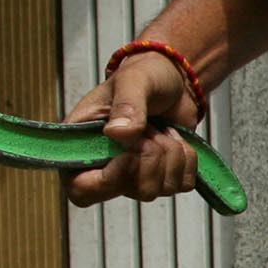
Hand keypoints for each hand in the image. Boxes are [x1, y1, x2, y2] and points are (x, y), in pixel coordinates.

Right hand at [66, 49, 201, 204]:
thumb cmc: (144, 76)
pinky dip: (186, 160)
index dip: (108, 181)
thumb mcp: (133, 81)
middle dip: (151, 157)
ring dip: (171, 155)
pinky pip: (181, 185)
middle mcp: (105, 168)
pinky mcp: (162, 177)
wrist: (174, 80)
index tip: (130, 154)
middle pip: (133, 191)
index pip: (81, 189)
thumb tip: (117, 134)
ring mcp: (134, 176)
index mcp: (82, 146)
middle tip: (151, 128)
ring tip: (162, 129)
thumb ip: (126, 104)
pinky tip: (176, 138)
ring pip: (160, 189)